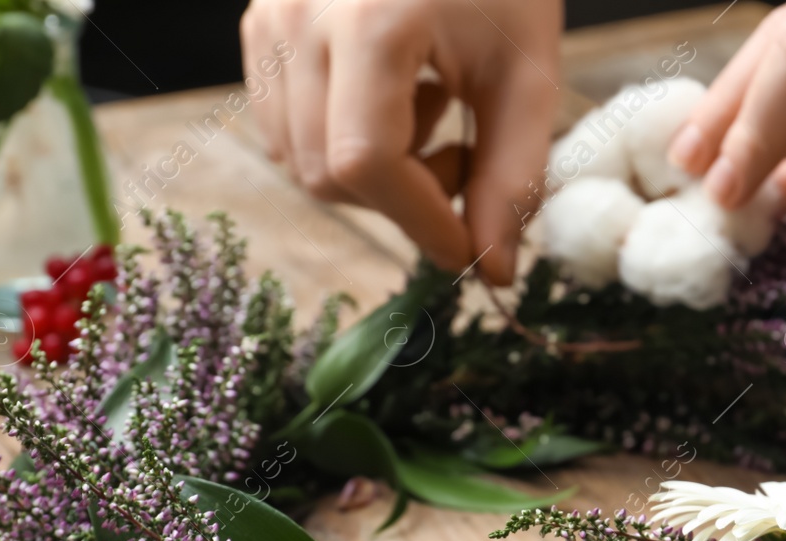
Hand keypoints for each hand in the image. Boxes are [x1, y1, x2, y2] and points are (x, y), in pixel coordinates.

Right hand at [240, 0, 561, 282]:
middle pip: (328, 173)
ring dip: (372, 174)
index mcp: (370, 24)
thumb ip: (512, 178)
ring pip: (300, 159)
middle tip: (462, 164)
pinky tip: (394, 98)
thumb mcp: (526, 76)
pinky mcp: (259, 24)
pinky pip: (286, 126)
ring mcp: (269, 20)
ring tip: (433, 118)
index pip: (367, 163)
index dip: (420, 221)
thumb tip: (495, 270)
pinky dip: (341, 141)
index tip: (470, 250)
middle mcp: (298, 19)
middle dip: (402, 198)